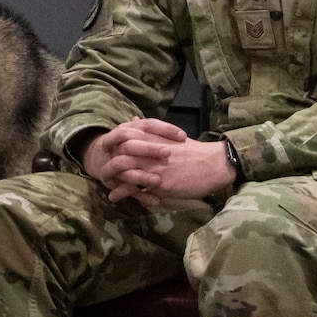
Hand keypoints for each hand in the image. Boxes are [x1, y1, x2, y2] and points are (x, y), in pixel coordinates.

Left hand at [83, 117, 234, 205]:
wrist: (215, 163)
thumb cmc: (194, 152)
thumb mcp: (170, 136)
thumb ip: (148, 129)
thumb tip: (132, 119)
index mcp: (152, 136)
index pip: (122, 138)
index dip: (110, 145)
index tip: (104, 152)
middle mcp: (150, 150)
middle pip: (118, 154)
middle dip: (107, 163)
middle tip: (101, 172)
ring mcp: (153, 166)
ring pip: (123, 171)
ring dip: (111, 180)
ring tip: (105, 186)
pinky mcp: (159, 182)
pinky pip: (135, 188)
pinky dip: (122, 193)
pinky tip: (114, 198)